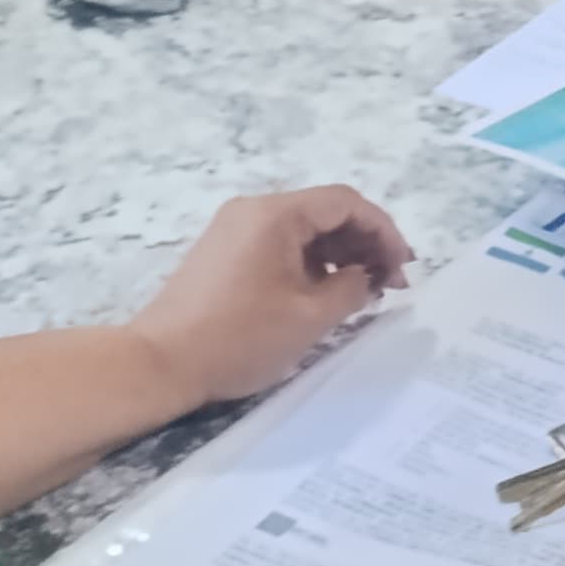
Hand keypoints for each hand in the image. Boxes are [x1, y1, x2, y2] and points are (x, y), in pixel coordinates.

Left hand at [128, 186, 413, 407]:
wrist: (160, 362)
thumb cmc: (238, 338)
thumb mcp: (309, 318)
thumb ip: (352, 290)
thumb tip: (369, 276)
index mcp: (276, 214)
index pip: (346, 202)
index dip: (383, 232)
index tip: (404, 268)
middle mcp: (254, 210)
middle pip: (325, 212)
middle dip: (365, 244)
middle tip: (391, 286)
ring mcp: (235, 230)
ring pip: (303, 230)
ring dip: (339, 256)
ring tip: (364, 294)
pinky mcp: (224, 253)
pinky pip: (279, 245)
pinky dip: (310, 263)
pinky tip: (326, 294)